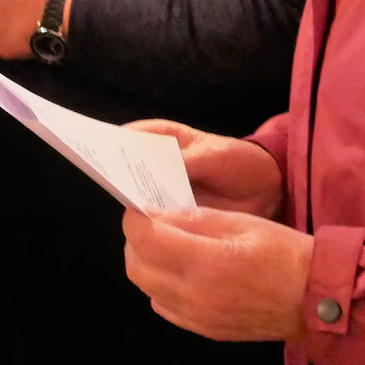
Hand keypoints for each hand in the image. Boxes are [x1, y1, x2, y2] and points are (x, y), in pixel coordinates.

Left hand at [122, 207, 312, 342]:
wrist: (316, 300)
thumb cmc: (283, 252)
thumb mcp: (240, 222)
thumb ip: (193, 219)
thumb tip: (155, 213)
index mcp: (206, 262)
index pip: (144, 237)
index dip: (135, 217)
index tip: (141, 206)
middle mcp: (195, 295)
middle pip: (136, 266)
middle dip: (135, 240)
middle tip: (152, 224)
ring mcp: (197, 318)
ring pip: (146, 288)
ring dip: (145, 263)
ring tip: (165, 247)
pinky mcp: (204, 331)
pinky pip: (163, 306)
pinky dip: (160, 287)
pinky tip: (181, 273)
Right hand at [126, 120, 285, 219]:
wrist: (266, 190)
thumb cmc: (238, 160)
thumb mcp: (216, 154)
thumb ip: (190, 160)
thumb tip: (163, 170)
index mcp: (162, 138)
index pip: (129, 136)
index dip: (112, 143)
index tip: (97, 150)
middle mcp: (155, 162)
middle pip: (128, 166)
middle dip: (118, 174)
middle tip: (111, 182)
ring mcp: (162, 189)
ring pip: (140, 193)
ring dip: (136, 202)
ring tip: (130, 209)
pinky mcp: (172, 212)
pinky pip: (157, 215)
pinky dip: (154, 221)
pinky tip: (150, 228)